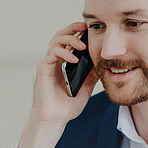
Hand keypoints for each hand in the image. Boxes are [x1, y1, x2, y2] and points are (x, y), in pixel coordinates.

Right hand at [18, 22, 98, 147]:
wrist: (54, 120)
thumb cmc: (66, 108)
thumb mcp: (85, 89)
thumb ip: (91, 77)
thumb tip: (103, 64)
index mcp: (63, 64)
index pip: (69, 41)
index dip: (78, 33)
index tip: (91, 30)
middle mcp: (54, 62)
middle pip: (60, 36)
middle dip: (72, 28)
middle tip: (85, 27)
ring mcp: (48, 64)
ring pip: (55, 41)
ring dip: (69, 39)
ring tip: (82, 45)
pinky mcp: (43, 69)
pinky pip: (52, 54)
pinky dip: (64, 53)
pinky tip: (74, 59)